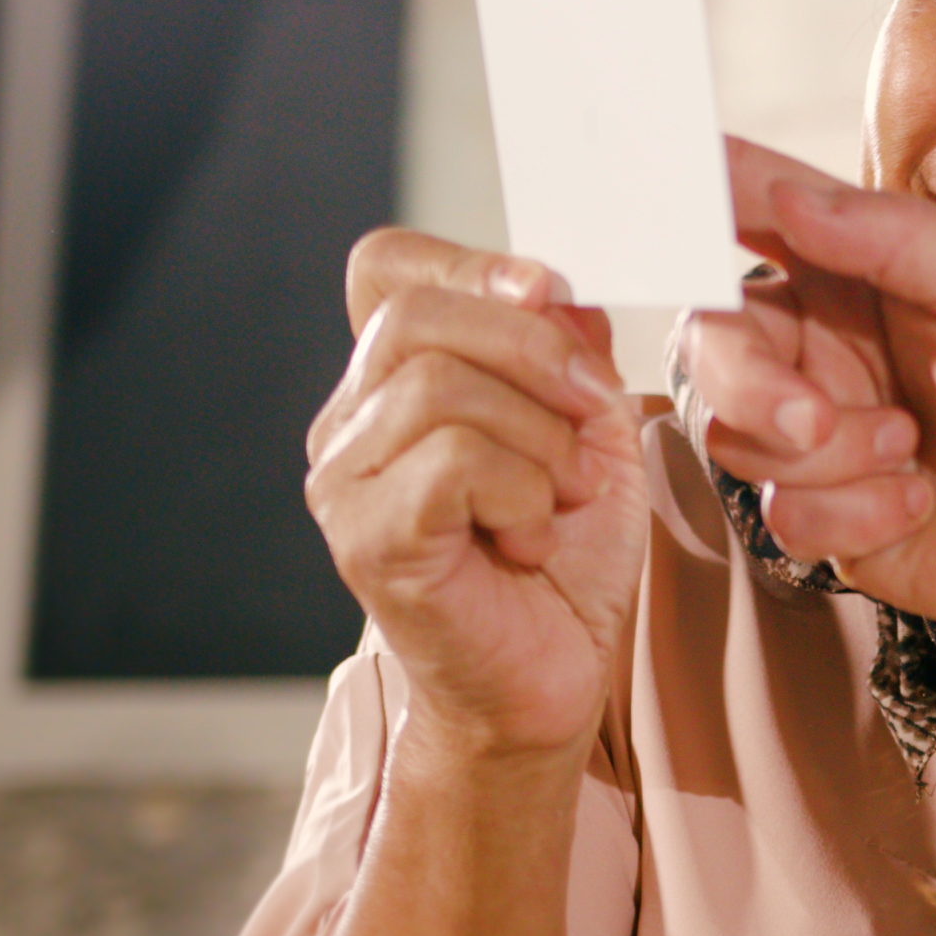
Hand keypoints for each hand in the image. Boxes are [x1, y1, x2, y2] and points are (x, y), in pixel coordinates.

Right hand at [304, 229, 649, 760]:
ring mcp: (345, 482)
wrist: (552, 674)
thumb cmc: (563, 553)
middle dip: (535, 353)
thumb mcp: (589, 425)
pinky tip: (529, 537)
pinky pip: (453, 462)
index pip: (388, 267)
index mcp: (392, 379)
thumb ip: (568, 346)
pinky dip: (523, 492)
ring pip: (442, 388)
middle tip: (590, 417)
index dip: (471, 262)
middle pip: (419, 315)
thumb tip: (556, 284)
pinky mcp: (367, 539)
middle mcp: (348, 423)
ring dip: (542, 440)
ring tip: (558, 498)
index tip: (548, 293)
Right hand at [683, 139, 935, 644]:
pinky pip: (783, 513)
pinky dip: (855, 511)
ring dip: (827, 452)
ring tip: (911, 446)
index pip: (747, 217)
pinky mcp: (825, 515)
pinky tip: (922, 501)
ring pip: (731, 434)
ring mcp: (814, 432)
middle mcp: (817, 345)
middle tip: (812, 414)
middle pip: (709, 342)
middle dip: (751, 382)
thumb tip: (784, 195)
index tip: (655, 197)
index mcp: (851, 268)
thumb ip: (889, 234)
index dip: (689, 200)